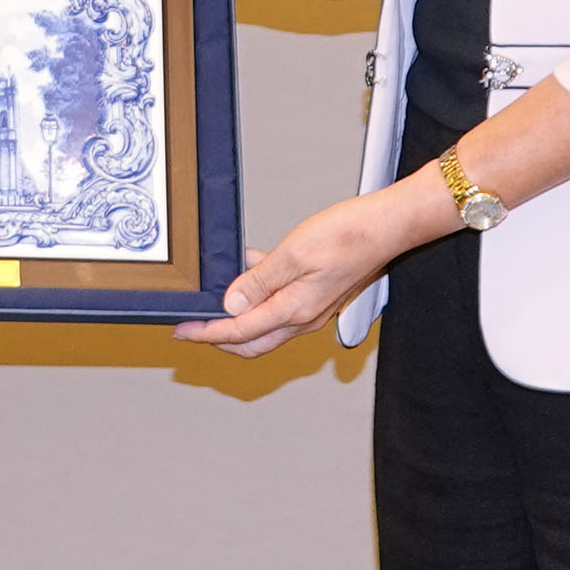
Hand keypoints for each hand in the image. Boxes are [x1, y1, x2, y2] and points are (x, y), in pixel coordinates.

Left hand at [174, 186, 433, 357]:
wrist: (387, 227)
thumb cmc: (347, 236)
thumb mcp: (293, 253)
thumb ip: (260, 281)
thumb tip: (231, 305)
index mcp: (294, 311)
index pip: (240, 331)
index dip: (207, 333)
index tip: (183, 330)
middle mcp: (303, 318)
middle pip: (252, 341)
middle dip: (219, 338)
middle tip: (192, 327)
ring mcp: (312, 309)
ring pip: (265, 326)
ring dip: (238, 318)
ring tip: (214, 296)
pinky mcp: (317, 297)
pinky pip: (280, 307)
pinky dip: (259, 297)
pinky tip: (250, 267)